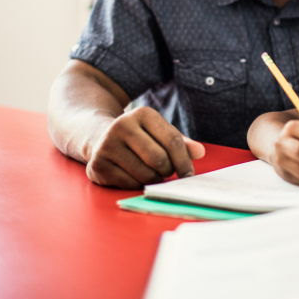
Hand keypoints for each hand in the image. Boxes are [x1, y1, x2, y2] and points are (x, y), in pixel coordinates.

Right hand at [86, 106, 204, 188]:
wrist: (100, 137)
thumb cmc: (140, 137)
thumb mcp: (159, 133)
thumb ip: (181, 142)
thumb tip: (200, 152)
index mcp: (143, 113)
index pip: (173, 141)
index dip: (184, 161)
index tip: (189, 174)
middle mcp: (122, 125)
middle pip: (160, 159)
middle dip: (168, 170)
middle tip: (166, 171)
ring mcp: (107, 144)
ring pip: (145, 174)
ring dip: (154, 179)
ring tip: (150, 171)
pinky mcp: (98, 164)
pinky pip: (130, 184)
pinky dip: (137, 184)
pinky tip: (134, 175)